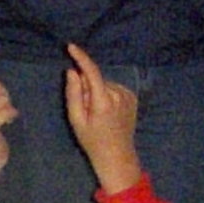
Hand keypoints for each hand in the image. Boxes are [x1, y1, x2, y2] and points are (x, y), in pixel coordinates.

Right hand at [62, 44, 144, 194]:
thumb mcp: (76, 120)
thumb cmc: (92, 140)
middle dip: (87, 88)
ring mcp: (128, 95)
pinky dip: (107, 95)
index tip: (71, 47)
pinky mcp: (132, 97)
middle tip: (85, 110)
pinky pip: (113, 89)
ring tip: (97, 114)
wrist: (117, 155)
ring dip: (97, 93)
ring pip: (104, 84)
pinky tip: (107, 112)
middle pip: (95, 80)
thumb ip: (73, 94)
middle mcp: (118, 94)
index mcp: (103, 101)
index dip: (81, 58)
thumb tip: (72, 71)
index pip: (91, 72)